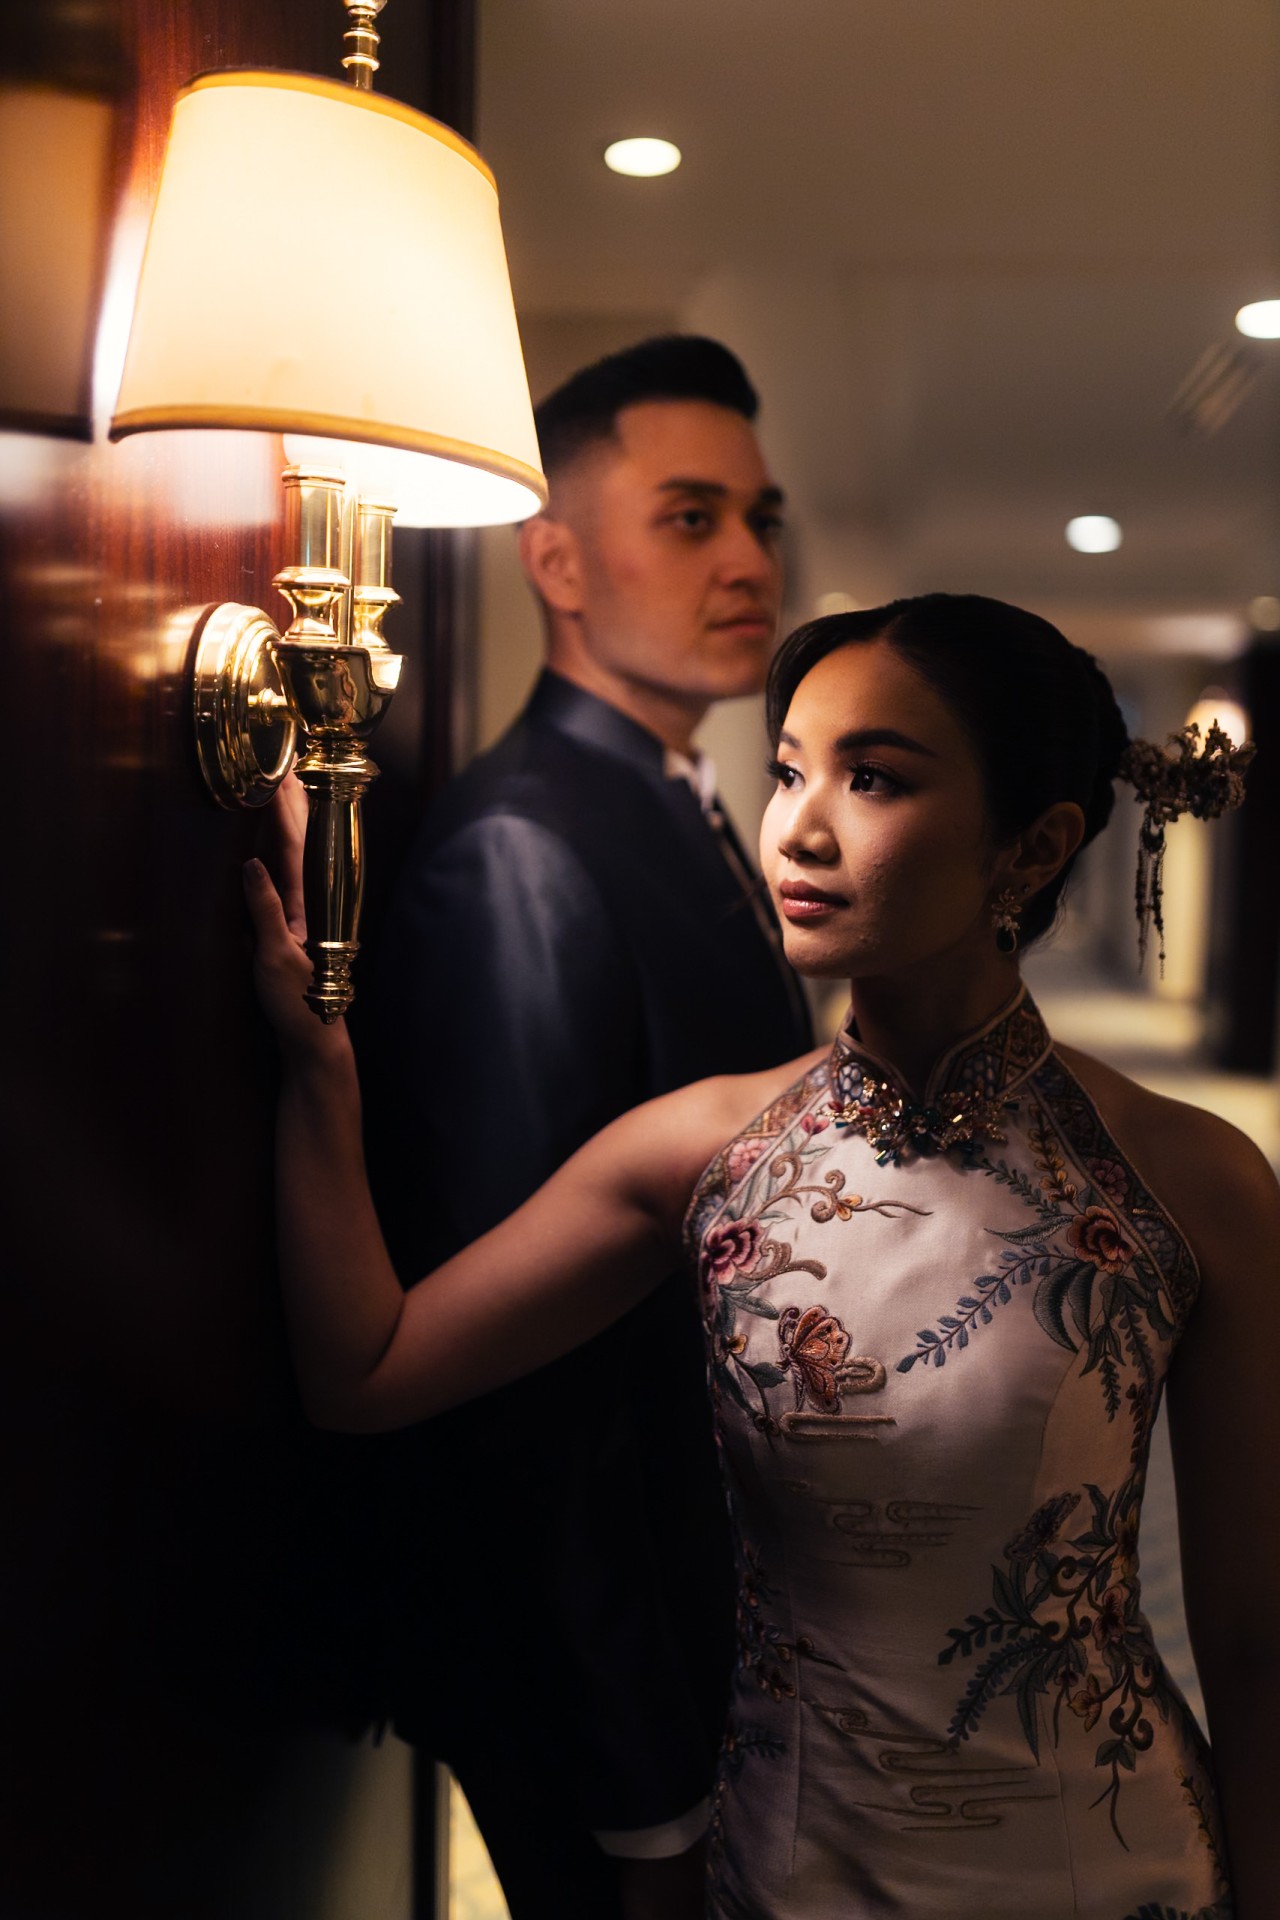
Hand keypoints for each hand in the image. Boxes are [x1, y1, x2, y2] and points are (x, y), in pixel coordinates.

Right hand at [243, 774, 345, 1061]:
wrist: (314, 1037)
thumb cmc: (297, 1003)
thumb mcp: (274, 959)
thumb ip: (264, 910)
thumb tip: (249, 864)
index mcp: (307, 903)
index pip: (295, 844)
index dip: (284, 807)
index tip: (274, 771)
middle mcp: (309, 900)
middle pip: (300, 838)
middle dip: (290, 799)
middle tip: (280, 757)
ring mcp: (302, 910)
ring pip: (295, 851)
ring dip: (288, 816)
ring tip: (280, 780)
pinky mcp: (292, 923)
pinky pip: (287, 872)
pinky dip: (280, 846)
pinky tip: (273, 834)